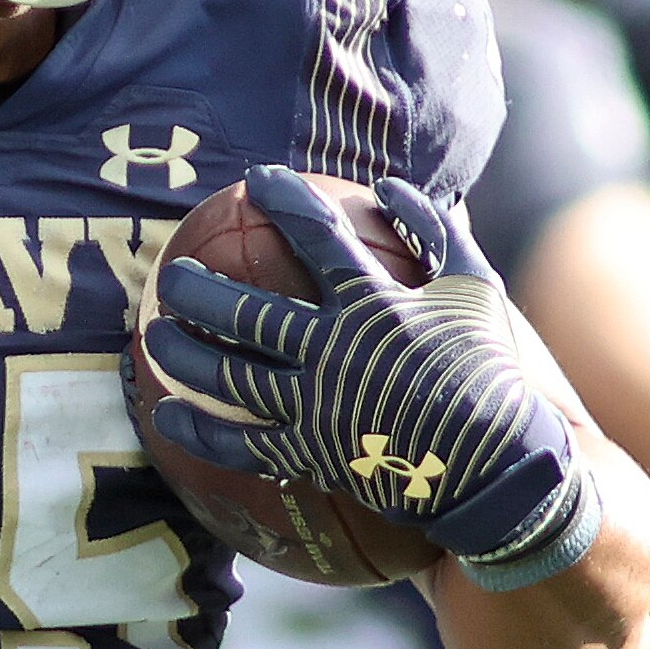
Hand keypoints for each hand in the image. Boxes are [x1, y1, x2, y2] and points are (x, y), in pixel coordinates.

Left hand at [143, 167, 599, 582]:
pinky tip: (165, 414)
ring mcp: (317, 407)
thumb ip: (437, 233)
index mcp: (374, 305)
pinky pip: (240, 444)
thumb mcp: (477, 291)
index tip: (254, 181)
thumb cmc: (489, 372)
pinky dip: (198, 430)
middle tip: (168, 278)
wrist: (497, 467)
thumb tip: (393, 186)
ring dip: (183, 355)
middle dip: (197, 292)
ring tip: (152, 337)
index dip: (282, 200)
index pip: (316, 236)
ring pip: (229, 378)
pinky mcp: (310, 455)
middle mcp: (335, 352)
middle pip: (246, 315)